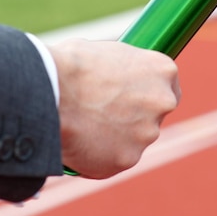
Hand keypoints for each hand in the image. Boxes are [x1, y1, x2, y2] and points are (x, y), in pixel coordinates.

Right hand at [48, 39, 179, 178]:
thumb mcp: (107, 55)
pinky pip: (113, 161)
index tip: (134, 99)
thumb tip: (118, 79)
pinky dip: (98, 157)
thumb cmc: (71, 65)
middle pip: (153, 117)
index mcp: (163, 70)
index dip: (148, 95)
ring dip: (114, 139)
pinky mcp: (127, 159)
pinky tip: (78, 144)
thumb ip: (124, 72)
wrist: (48, 89)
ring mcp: (147, 133)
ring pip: (133, 141)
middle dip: (133, 119)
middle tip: (102, 116)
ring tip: (82, 127)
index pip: (168, 87)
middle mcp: (164, 102)